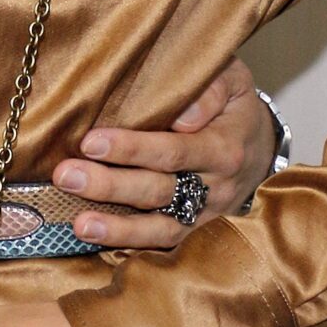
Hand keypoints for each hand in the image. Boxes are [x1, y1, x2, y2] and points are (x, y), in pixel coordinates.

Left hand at [50, 56, 276, 249]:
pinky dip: (130, 245)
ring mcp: (205, 215)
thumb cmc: (233, 106)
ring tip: (79, 224)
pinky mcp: (195, 232)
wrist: (260, 148)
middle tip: (66, 175)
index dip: (132, 149)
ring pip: (161, 228)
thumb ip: (210, 89)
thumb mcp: (232, 81)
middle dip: (110, 186)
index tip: (91, 142)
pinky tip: (97, 240)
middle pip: (160, 191)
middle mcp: (216, 187)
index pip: (174, 151)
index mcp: (223, 148)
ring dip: (117, 228)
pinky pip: (164, 245)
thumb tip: (183, 117)